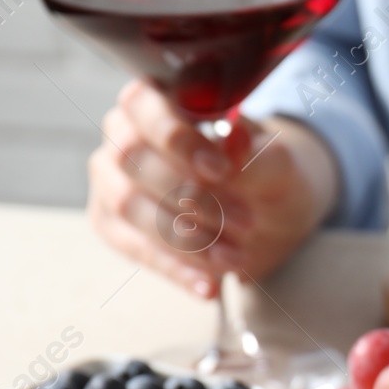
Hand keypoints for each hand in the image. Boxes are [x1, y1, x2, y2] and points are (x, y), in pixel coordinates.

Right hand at [87, 79, 339, 297]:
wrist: (269, 211)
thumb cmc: (266, 173)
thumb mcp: (276, 163)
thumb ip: (255, 153)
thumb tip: (234, 139)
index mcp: (158, 101)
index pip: (143, 105)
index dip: (177, 139)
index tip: (220, 170)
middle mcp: (123, 137)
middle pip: (134, 162)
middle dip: (193, 198)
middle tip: (246, 222)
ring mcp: (112, 181)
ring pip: (130, 207)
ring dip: (185, 238)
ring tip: (236, 258)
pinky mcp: (115, 225)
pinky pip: (135, 249)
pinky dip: (175, 270)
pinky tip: (208, 287)